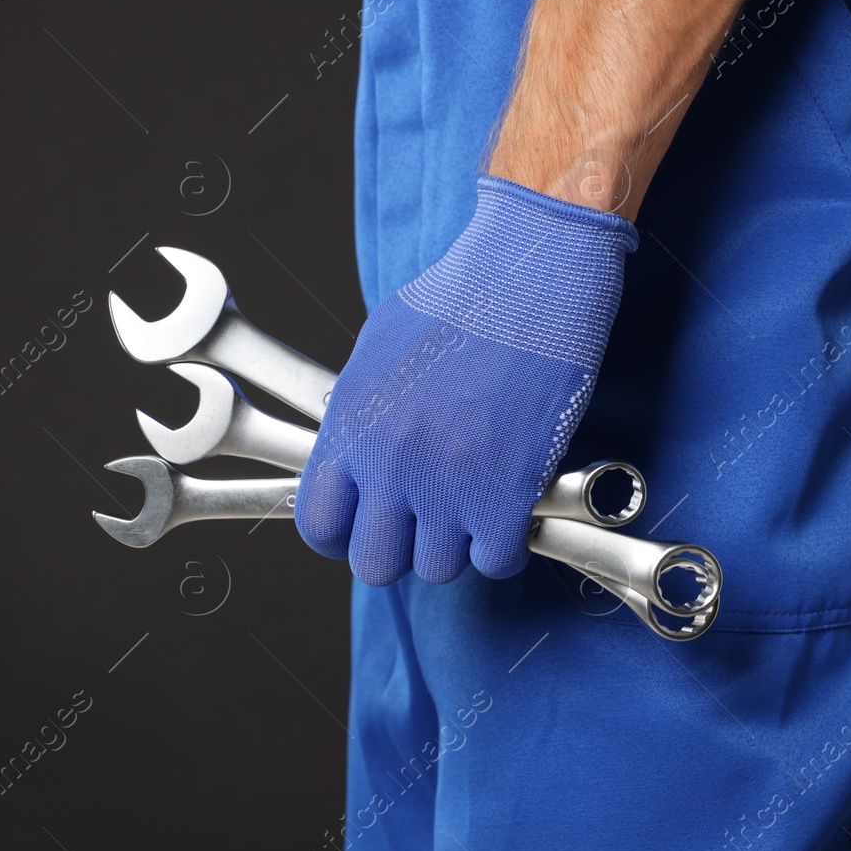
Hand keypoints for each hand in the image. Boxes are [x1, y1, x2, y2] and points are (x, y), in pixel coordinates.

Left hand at [294, 175, 637, 584]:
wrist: (530, 283)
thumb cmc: (461, 302)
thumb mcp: (377, 353)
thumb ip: (361, 417)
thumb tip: (359, 455)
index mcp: (351, 430)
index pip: (320, 525)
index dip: (344, 535)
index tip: (366, 527)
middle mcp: (390, 466)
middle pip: (376, 564)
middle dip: (401, 549)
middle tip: (426, 523)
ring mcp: (447, 486)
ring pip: (438, 567)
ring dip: (458, 543)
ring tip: (475, 503)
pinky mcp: (506, 495)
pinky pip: (496, 560)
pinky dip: (506, 545)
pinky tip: (511, 510)